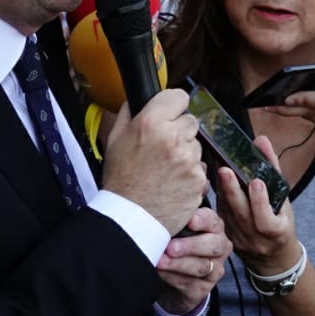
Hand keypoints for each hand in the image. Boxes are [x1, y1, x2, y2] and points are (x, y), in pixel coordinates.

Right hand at [100, 89, 204, 233]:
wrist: (130, 218)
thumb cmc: (121, 181)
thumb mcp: (114, 141)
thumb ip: (128, 114)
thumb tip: (138, 98)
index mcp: (151, 123)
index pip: (178, 96)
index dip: (173, 106)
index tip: (170, 113)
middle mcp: (173, 137)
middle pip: (190, 121)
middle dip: (179, 132)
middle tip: (162, 149)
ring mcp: (189, 159)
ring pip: (196, 145)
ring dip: (186, 154)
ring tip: (165, 169)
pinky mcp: (199, 178)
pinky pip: (200, 168)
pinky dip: (190, 174)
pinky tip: (173, 183)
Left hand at [156, 206, 230, 313]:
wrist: (172, 279)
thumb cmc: (175, 244)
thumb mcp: (178, 226)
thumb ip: (181, 209)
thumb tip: (183, 184)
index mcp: (215, 228)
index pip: (213, 221)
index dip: (203, 220)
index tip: (189, 220)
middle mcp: (219, 248)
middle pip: (213, 245)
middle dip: (191, 246)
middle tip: (170, 247)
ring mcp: (213, 270)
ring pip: (201, 267)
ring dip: (179, 264)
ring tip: (160, 261)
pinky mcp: (202, 289)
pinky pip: (189, 284)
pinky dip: (172, 278)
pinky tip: (160, 273)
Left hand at [214, 135, 298, 273]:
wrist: (273, 257)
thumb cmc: (280, 222)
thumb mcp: (284, 199)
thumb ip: (273, 170)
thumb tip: (261, 140)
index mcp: (276, 231)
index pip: (267, 219)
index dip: (261, 202)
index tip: (256, 182)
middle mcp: (256, 238)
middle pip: (242, 215)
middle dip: (233, 192)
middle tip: (225, 171)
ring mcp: (239, 240)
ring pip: (228, 216)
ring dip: (221, 194)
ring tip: (216, 172)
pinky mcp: (226, 239)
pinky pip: (220, 218)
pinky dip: (218, 200)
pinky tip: (213, 184)